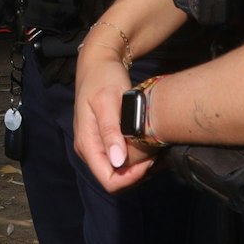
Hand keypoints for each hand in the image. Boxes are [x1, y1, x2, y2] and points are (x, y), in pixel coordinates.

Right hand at [73, 25, 156, 192]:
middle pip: (114, 179)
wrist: (98, 63)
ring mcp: (95, 146)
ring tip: (155, 148)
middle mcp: (88, 149)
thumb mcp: (108, 101)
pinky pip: (120, 160)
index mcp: (87, 143)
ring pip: (118, 171)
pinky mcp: (104, 141)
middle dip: (137, 173)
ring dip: (138, 166)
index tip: (150, 159)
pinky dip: (136, 158)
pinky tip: (149, 145)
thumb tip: (118, 161)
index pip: (108, 180)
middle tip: (156, 153)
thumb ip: (111, 131)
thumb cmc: (103, 78)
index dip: (131, 178)